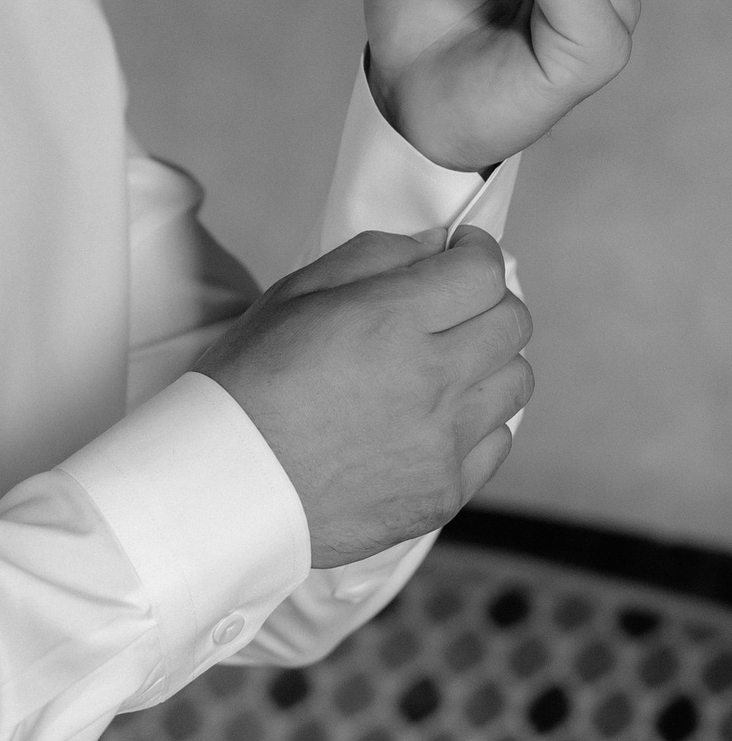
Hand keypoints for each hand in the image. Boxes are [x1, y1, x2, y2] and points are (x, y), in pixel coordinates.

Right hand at [196, 226, 532, 566]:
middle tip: (451, 309)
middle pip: (513, 324)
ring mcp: (441, 444)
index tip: (459, 256)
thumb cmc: (246, 386)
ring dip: (488, 363)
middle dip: (488, 303)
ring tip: (443, 367)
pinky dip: (476, 423)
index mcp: (389, 322)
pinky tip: (432, 420)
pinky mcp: (443, 494)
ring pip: (516, 382)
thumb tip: (436, 246)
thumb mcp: (292, 296)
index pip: (482, 272)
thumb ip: (373, 258)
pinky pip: (496, 443)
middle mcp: (429, 381)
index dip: (475, 252)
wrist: (223, 488)